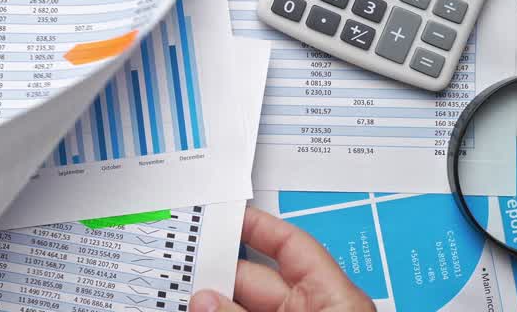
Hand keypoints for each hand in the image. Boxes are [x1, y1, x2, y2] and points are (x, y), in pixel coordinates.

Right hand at [189, 207, 374, 311]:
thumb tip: (205, 300)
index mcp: (335, 298)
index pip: (292, 245)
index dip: (256, 224)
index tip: (223, 213)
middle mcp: (314, 310)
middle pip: (258, 278)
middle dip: (220, 272)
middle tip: (183, 265)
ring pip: (243, 306)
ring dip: (213, 300)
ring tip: (182, 295)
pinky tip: (193, 309)